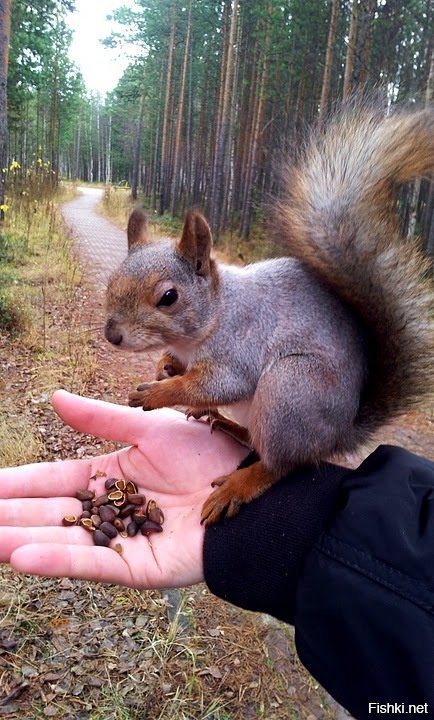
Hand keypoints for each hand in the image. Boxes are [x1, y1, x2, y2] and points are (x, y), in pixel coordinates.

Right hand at [0, 390, 247, 587]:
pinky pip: (93, 563)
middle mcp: (108, 511)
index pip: (50, 482)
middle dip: (8, 516)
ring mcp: (121, 542)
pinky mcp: (138, 567)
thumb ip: (100, 418)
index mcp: (108, 478)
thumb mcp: (147, 428)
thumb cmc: (206, 454)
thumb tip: (53, 397)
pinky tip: (21, 556)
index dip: (16, 484)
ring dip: (19, 540)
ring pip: (61, 541)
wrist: (248, 484)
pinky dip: (57, 560)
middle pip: (47, 514)